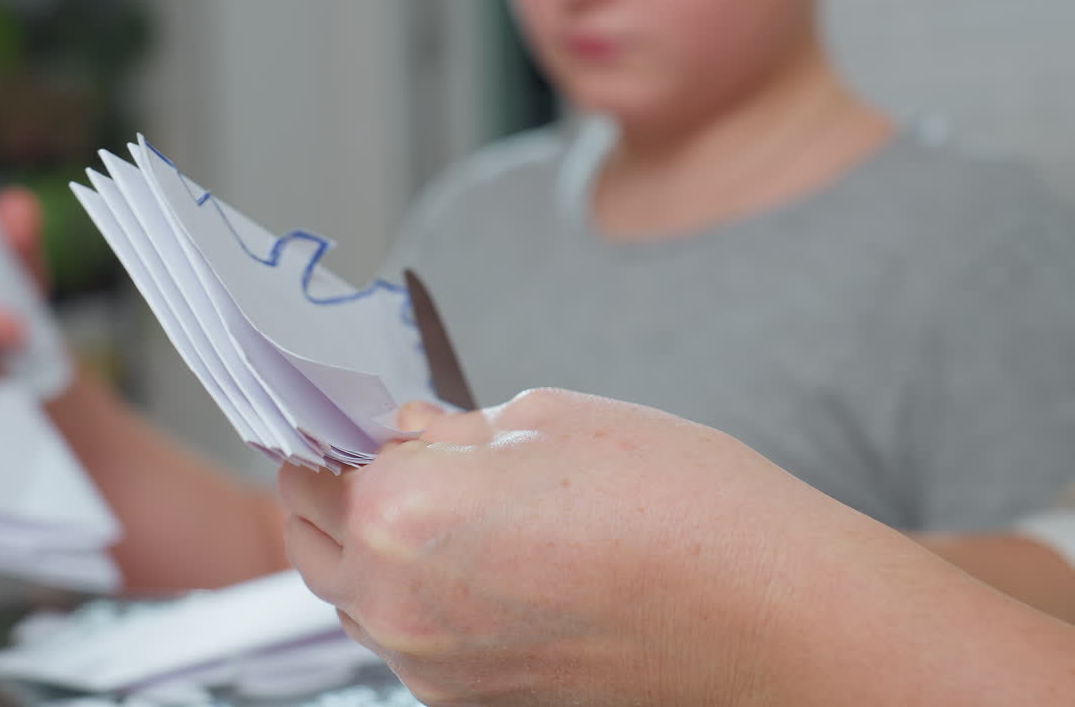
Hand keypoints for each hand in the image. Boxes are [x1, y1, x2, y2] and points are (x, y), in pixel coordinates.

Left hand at [279, 389, 847, 705]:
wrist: (772, 619)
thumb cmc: (680, 505)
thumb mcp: (553, 418)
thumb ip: (454, 428)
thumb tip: (407, 432)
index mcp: (402, 513)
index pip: (311, 461)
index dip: (326, 424)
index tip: (341, 407)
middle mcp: (397, 602)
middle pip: (312, 536)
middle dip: (330, 485)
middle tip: (379, 445)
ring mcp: (432, 665)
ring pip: (355, 594)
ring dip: (366, 544)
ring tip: (434, 499)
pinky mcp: (472, 700)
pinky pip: (407, 636)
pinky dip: (413, 592)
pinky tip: (474, 555)